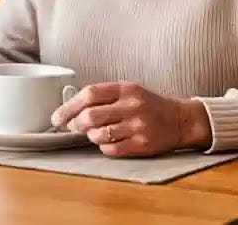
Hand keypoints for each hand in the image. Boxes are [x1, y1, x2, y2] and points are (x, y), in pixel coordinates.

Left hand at [51, 82, 212, 156]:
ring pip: (99, 135)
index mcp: (125, 88)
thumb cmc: (147, 104)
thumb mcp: (127, 91)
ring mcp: (138, 126)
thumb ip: (102, 96)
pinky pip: (112, 149)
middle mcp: (132, 106)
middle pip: (90, 116)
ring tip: (94, 134)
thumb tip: (70, 110)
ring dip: (90, 136)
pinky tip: (108, 142)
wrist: (180, 120)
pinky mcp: (143, 144)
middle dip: (76, 124)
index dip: (68, 106)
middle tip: (73, 127)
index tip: (57, 117)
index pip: (89, 94)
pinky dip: (104, 147)